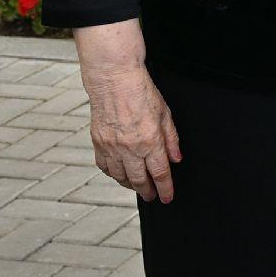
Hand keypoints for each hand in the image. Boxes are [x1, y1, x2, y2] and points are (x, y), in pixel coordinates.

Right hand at [84, 62, 182, 201]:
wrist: (114, 79)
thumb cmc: (141, 92)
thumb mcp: (165, 114)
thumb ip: (172, 139)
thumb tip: (176, 159)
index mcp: (150, 141)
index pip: (160, 173)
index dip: (165, 188)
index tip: (167, 197)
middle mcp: (130, 148)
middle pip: (139, 180)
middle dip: (147, 192)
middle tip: (152, 196)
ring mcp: (112, 147)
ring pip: (120, 176)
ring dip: (130, 185)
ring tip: (137, 186)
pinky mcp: (98, 142)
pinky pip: (104, 166)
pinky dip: (113, 173)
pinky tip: (119, 173)